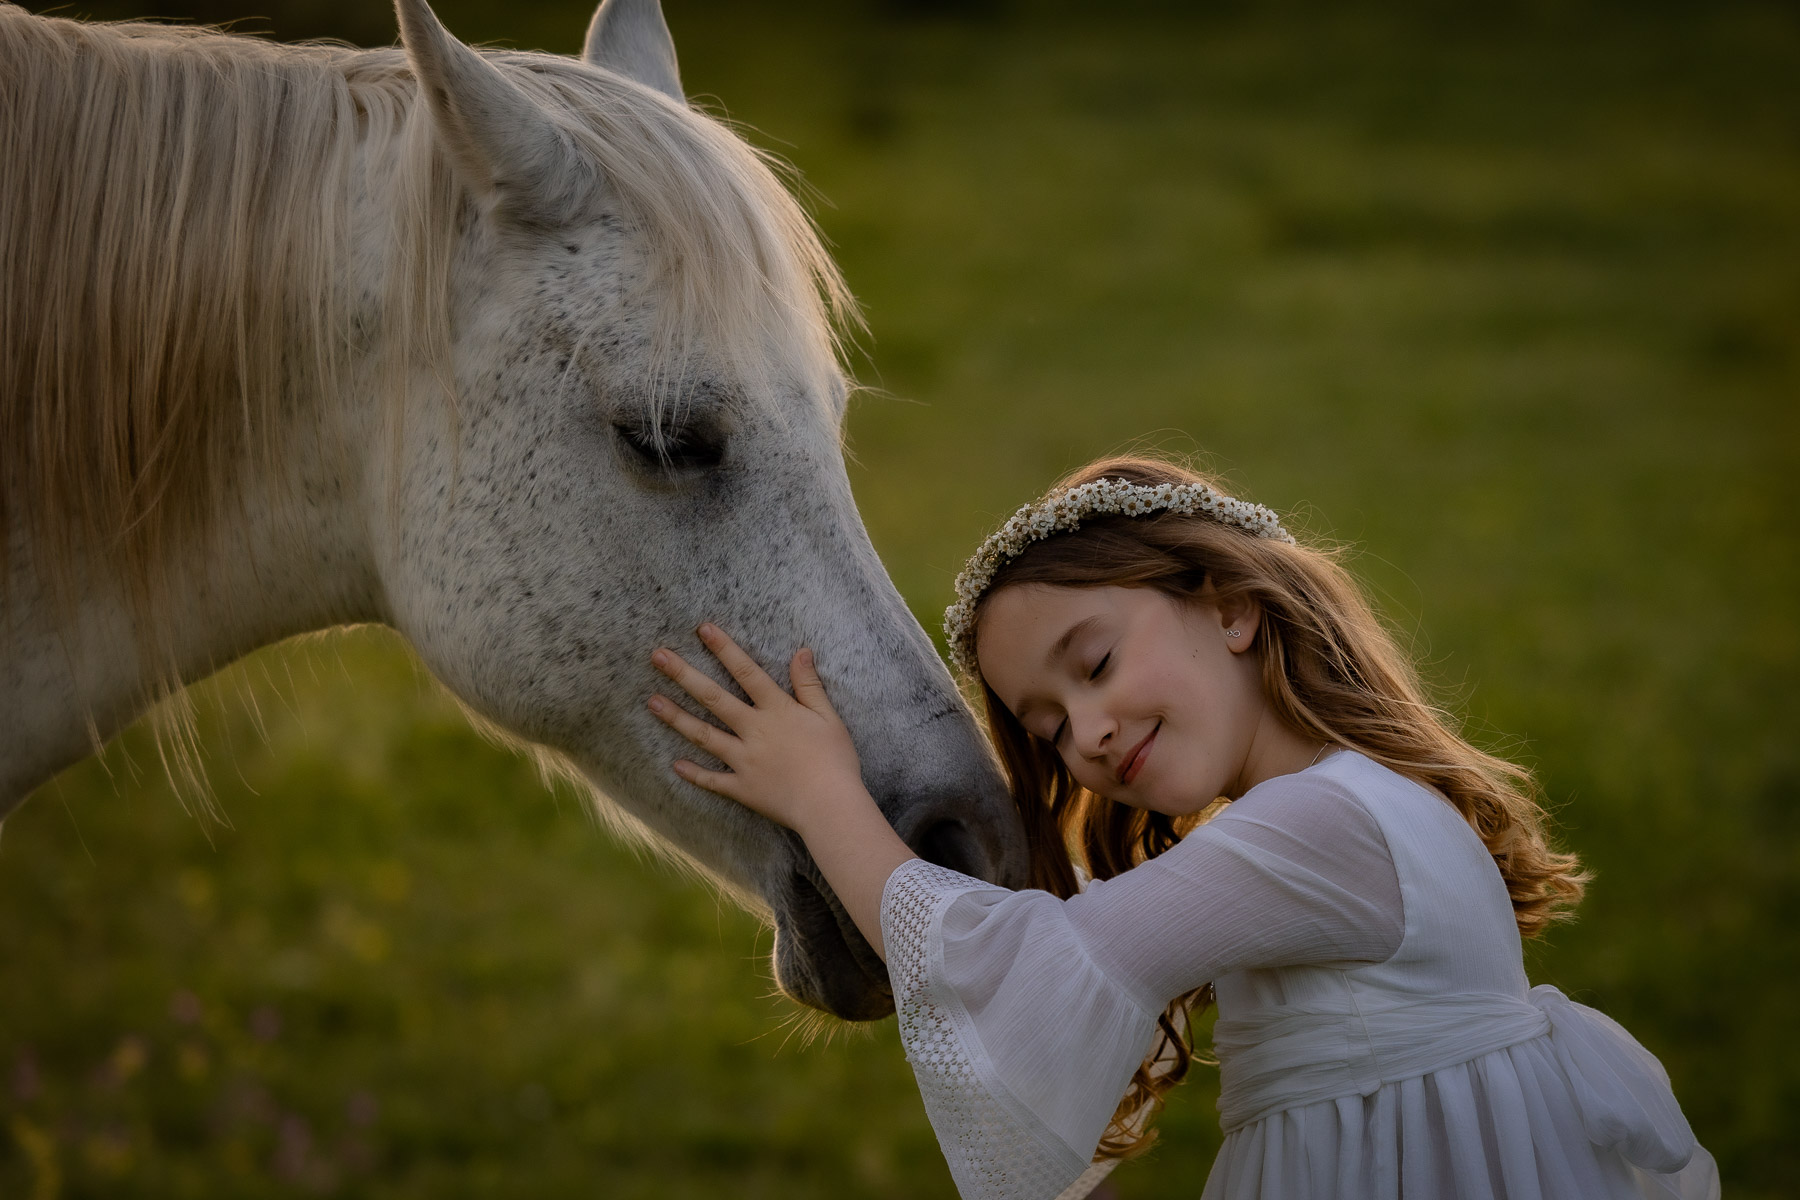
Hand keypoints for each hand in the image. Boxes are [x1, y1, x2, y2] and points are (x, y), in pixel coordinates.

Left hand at [648, 624, 867, 834]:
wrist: (829, 806)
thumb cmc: (835, 760)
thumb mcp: (829, 717)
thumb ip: (809, 685)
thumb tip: (800, 651)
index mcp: (777, 711)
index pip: (746, 672)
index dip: (725, 649)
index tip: (703, 629)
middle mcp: (754, 731)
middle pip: (714, 698)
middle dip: (684, 675)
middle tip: (658, 657)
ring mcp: (744, 760)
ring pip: (704, 735)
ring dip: (676, 717)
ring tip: (652, 701)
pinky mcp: (743, 788)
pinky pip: (713, 781)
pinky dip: (694, 773)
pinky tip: (675, 764)